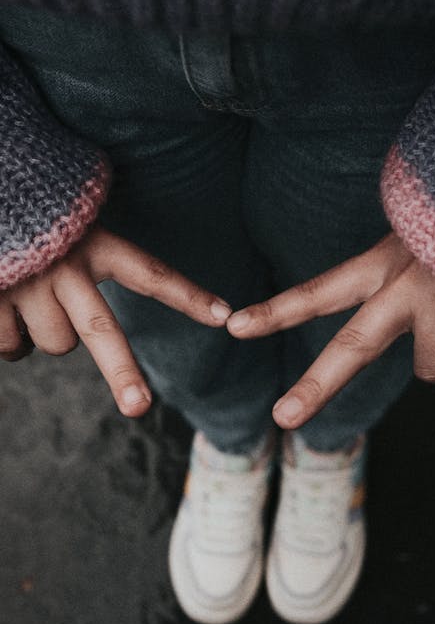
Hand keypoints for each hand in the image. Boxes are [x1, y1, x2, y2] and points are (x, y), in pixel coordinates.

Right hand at [0, 226, 231, 415]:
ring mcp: (28, 285)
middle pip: (102, 331)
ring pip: (57, 344)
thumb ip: (88, 262)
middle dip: (122, 373)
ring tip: (27, 295)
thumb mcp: (69, 224)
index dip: (186, 295)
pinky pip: (12, 348)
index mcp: (93, 244)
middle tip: (139, 407)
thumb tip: (80, 334)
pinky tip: (1, 306)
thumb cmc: (30, 215)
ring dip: (46, 332)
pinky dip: (8, 338)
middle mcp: (66, 267)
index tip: (223, 316)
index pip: (149, 274)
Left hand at [227, 232, 434, 428]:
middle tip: (283, 417)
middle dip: (315, 385)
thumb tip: (407, 344)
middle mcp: (409, 289)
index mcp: (386, 263)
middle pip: (354, 348)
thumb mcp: (420, 239)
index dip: (278, 311)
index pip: (322, 290)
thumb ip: (404, 283)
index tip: (235, 327)